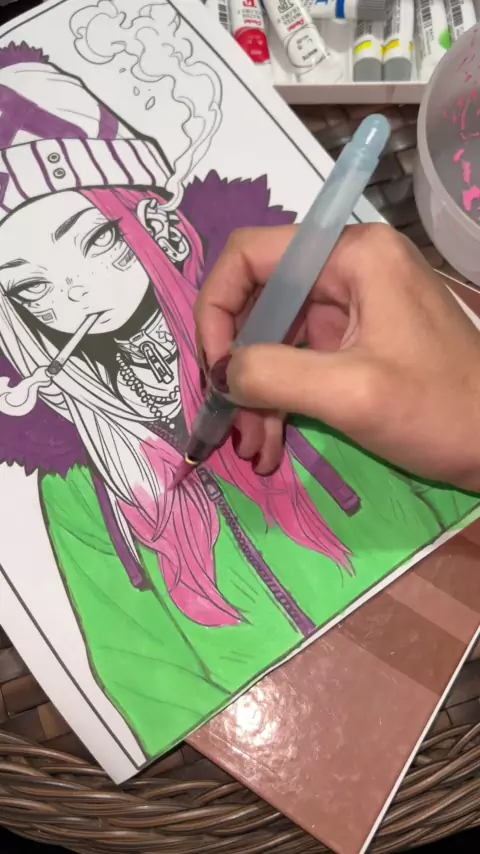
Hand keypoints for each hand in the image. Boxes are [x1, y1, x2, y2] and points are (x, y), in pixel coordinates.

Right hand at [195, 223, 479, 490]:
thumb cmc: (442, 410)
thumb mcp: (353, 393)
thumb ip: (274, 374)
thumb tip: (219, 373)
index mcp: (352, 255)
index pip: (251, 255)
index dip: (217, 308)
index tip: (214, 370)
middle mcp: (348, 269)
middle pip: (259, 303)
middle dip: (238, 366)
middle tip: (228, 422)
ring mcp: (351, 307)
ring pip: (274, 340)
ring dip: (256, 395)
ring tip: (253, 450)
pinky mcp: (354, 342)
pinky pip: (298, 363)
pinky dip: (280, 401)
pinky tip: (270, 444)